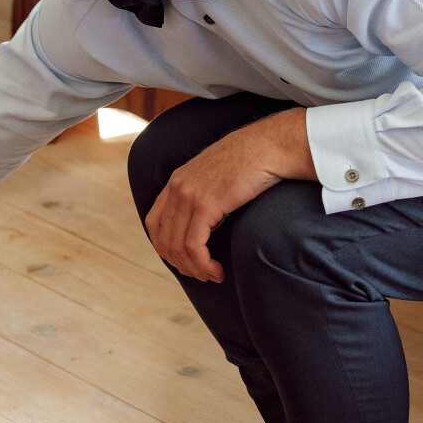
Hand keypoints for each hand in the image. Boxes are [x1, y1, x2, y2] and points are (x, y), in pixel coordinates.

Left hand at [143, 109, 312, 282]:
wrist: (269, 146)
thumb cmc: (252, 161)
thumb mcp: (217, 175)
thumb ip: (204, 193)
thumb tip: (207, 221)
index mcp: (177, 180)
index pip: (154, 222)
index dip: (164, 248)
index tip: (183, 261)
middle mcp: (177, 187)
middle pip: (164, 239)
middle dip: (181, 265)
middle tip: (202, 275)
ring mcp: (189, 195)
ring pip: (177, 247)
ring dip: (194, 269)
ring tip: (212, 276)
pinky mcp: (205, 205)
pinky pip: (194, 246)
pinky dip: (203, 265)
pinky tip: (216, 271)